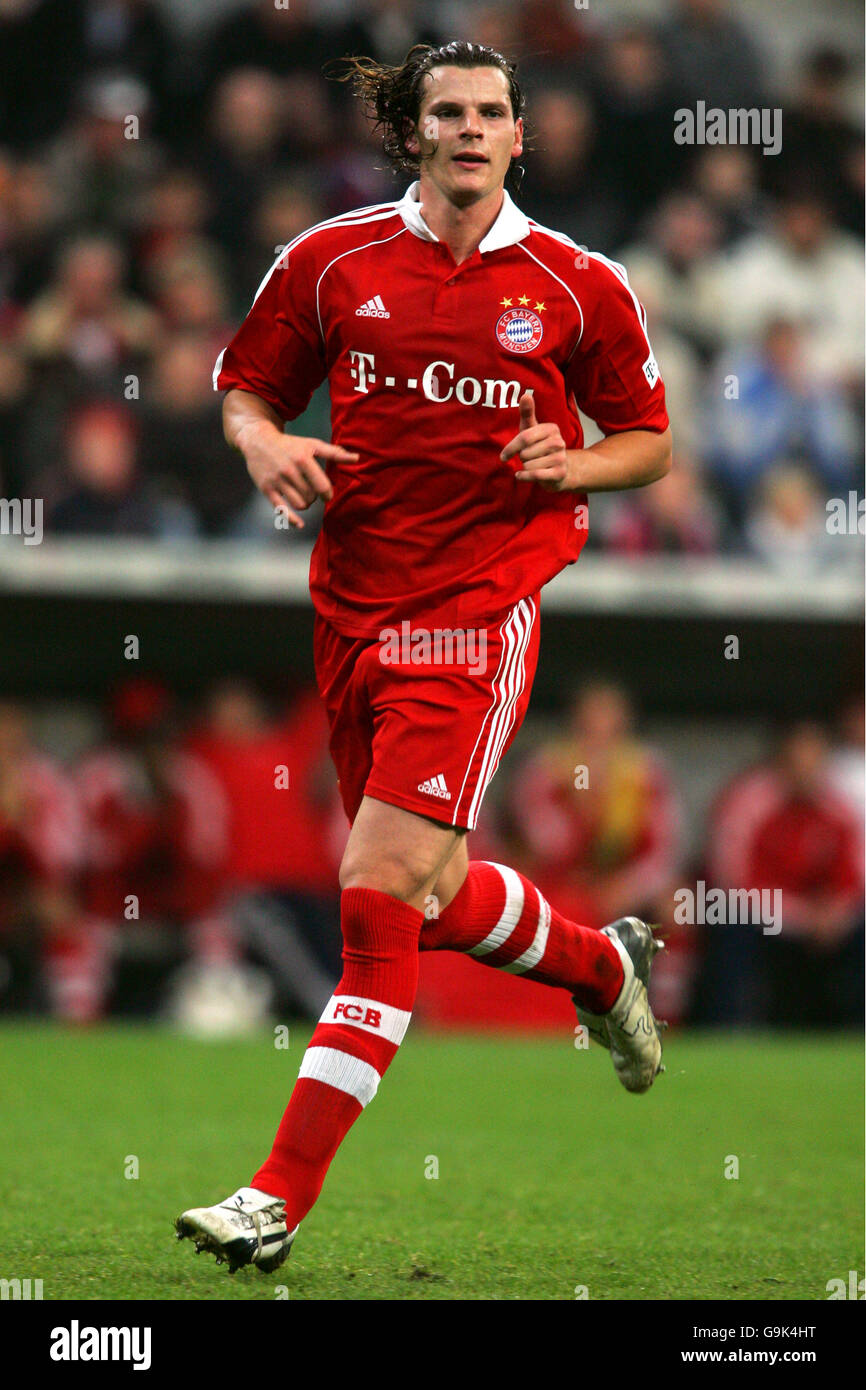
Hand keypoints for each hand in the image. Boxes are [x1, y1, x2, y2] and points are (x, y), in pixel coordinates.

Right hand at [238, 421, 358, 529]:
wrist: (258, 441)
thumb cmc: (290, 444)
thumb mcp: (312, 445)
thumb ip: (334, 453)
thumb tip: (357, 458)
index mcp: (303, 459)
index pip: (322, 485)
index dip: (328, 494)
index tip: (327, 494)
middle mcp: (289, 471)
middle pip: (311, 496)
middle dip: (315, 497)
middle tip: (312, 491)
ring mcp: (277, 481)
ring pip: (299, 504)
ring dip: (306, 504)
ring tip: (304, 497)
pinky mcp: (267, 489)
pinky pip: (281, 510)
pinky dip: (292, 519)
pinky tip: (299, 524)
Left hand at [500, 391, 572, 490]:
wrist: (559, 470)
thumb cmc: (540, 447)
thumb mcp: (531, 429)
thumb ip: (527, 413)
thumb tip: (526, 395)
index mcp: (551, 429)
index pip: (524, 438)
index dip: (511, 448)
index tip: (503, 456)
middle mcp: (559, 442)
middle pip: (525, 453)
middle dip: (522, 458)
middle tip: (530, 458)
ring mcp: (561, 458)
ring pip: (528, 465)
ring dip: (526, 468)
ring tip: (534, 464)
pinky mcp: (559, 473)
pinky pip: (534, 475)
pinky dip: (525, 477)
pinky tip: (523, 475)